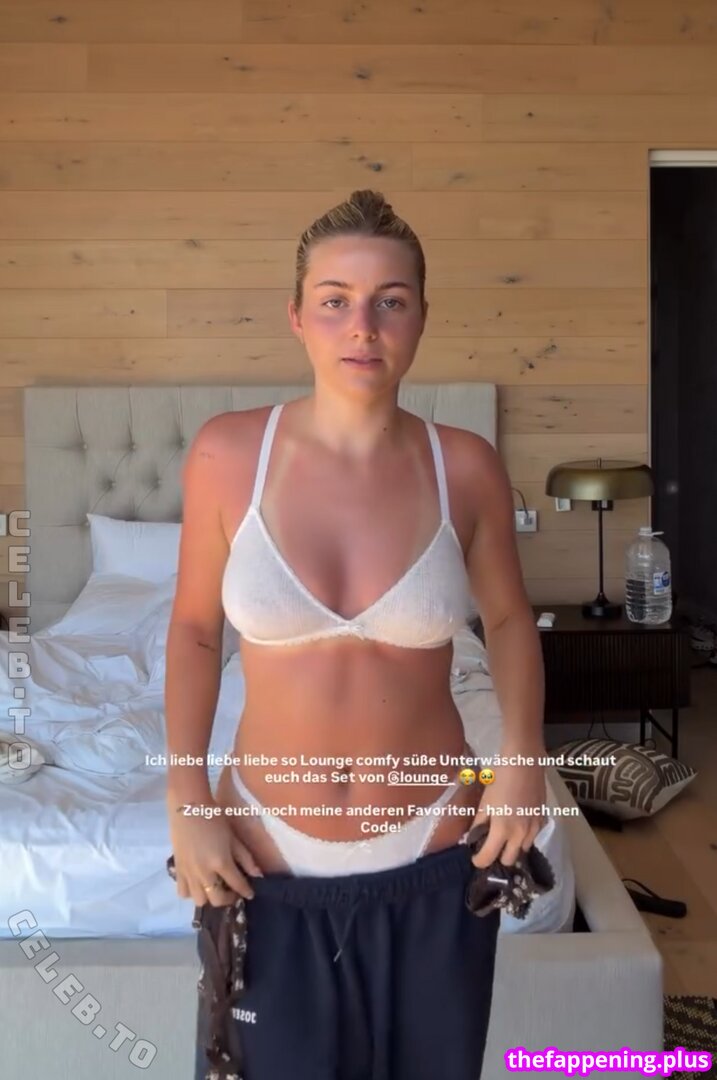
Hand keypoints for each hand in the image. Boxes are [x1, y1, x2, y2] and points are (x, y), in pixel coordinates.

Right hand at [168, 799, 263, 906]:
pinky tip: (198, 884)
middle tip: (233, 891)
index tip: (250, 894)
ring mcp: (189, 873)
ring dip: (209, 897)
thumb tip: (258, 875)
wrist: (188, 808)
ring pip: (199, 901)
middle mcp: (204, 872)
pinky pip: (183, 892)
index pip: (237, 884)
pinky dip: (191, 892)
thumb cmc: (214, 819)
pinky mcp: (177, 870)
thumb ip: (246, 858)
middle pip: (217, 899)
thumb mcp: (233, 837)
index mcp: (220, 862)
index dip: (246, 891)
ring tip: (214, 887)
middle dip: (228, 899)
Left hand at [470, 749, 546, 869]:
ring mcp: (535, 827)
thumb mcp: (485, 801)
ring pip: (523, 849)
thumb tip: (471, 837)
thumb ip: (479, 823)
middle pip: (509, 860)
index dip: (479, 861)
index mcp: (503, 830)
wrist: (524, 761)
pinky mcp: (543, 818)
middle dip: (498, 857)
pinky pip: (533, 836)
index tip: (475, 857)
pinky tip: (518, 824)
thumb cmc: (500, 778)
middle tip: (490, 847)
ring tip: (505, 836)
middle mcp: (521, 834)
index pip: (489, 857)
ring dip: (513, 847)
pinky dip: (524, 836)